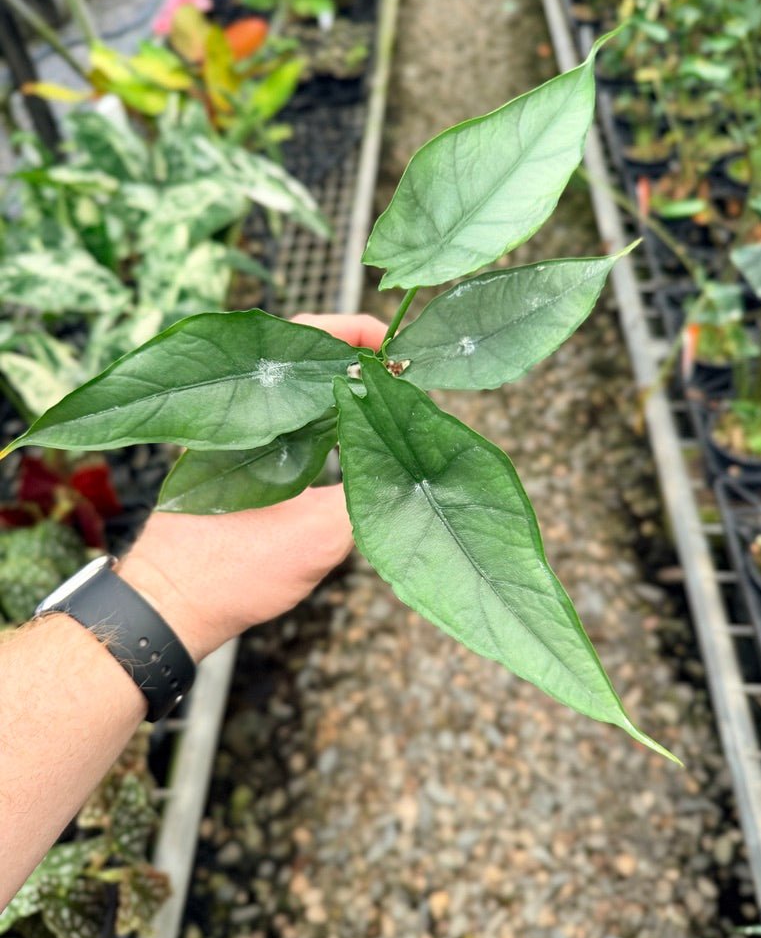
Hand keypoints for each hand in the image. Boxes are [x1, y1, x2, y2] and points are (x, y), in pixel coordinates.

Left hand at [117, 313, 386, 660]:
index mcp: (254, 412)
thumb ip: (369, 497)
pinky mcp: (238, 460)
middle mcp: (240, 412)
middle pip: (304, 359)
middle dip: (355, 358)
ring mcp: (237, 435)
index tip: (392, 345)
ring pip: (296, 391)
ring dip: (340, 388)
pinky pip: (288, 422)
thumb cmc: (230, 571)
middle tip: (399, 373)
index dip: (353, 333)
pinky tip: (351, 438)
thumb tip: (411, 467)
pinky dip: (323, 419)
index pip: (306, 338)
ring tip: (385, 399)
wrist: (172, 605)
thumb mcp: (316, 536)